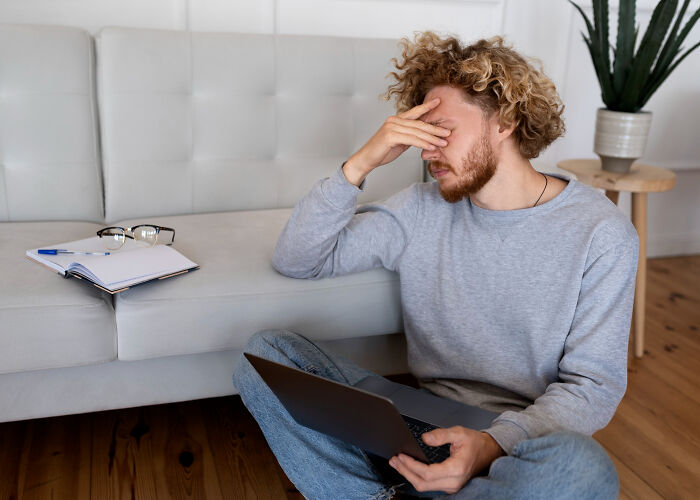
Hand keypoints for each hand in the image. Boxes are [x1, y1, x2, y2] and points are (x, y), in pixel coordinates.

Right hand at [342, 98, 450, 185]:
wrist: (366, 159)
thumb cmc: (381, 151)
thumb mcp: (399, 142)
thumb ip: (409, 136)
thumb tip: (422, 136)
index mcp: (396, 120)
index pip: (414, 112)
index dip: (427, 106)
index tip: (438, 102)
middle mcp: (394, 120)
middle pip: (419, 124)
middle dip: (435, 128)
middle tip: (448, 132)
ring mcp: (391, 127)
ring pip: (417, 132)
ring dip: (432, 138)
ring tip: (443, 142)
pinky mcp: (390, 136)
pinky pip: (411, 139)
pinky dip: (423, 143)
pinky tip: (431, 147)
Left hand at [388, 427, 503, 493]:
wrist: (489, 452)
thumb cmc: (475, 443)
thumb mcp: (459, 432)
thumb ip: (441, 435)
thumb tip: (425, 438)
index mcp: (457, 469)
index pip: (428, 473)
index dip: (411, 465)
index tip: (401, 455)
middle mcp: (454, 482)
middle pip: (423, 483)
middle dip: (405, 471)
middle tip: (394, 459)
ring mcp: (452, 487)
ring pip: (424, 487)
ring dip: (409, 475)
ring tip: (397, 463)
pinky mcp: (449, 486)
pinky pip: (429, 486)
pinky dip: (417, 477)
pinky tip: (409, 468)